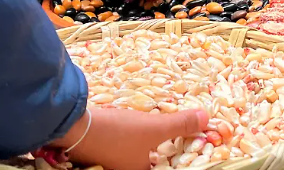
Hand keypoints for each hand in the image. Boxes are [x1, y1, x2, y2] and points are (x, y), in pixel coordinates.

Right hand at [55, 108, 207, 169]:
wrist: (75, 126)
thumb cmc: (119, 134)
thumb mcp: (153, 128)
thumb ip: (180, 125)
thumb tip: (207, 118)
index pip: (164, 169)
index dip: (177, 161)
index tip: (189, 151)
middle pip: (150, 162)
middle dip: (164, 152)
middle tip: (179, 140)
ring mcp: (112, 161)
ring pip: (138, 153)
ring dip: (148, 143)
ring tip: (162, 132)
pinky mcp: (102, 148)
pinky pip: (126, 145)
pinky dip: (135, 137)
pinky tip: (138, 126)